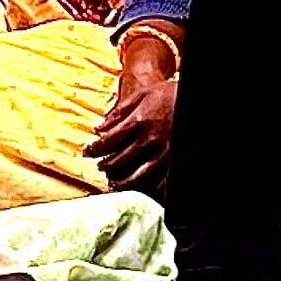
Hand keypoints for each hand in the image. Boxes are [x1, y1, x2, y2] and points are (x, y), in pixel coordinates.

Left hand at [86, 28, 180, 191]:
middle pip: (122, 157)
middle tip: (100, 167)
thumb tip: (99, 128)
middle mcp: (151, 136)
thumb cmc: (167, 93)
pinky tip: (144, 188)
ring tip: (114, 182)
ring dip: (124, 180)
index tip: (88, 153)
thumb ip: (119, 111)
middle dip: (107, 164)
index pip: (111, 139)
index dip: (96, 148)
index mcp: (140, 119)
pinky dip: (152, 185)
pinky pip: (163, 176)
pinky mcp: (177, 155)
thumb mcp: (142, 94)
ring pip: (140, 172)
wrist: (192, 96)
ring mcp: (165, 148)